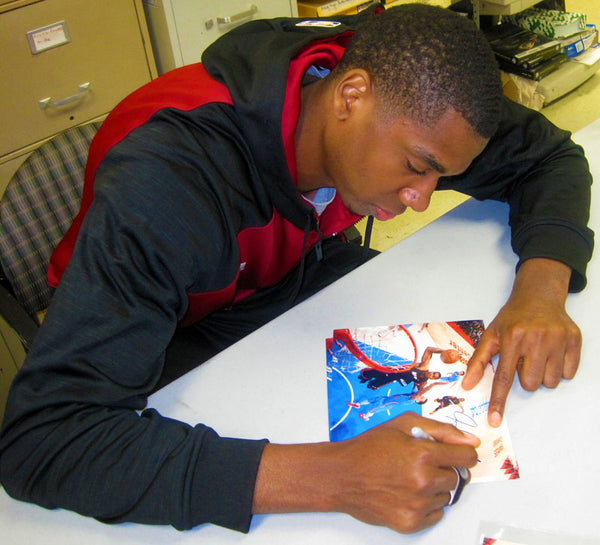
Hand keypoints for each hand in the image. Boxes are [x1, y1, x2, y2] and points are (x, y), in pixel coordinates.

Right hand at [253, 412, 478, 533]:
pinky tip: (407, 493)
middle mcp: (423, 481)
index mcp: (423, 453)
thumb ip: (441, 430)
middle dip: (443, 468)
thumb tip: (471, 441)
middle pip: (456, 477)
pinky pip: (436, 514)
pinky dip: (426, 505)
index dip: (462, 453)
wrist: (342, 475)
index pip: (467, 457)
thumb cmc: (369, 447)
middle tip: (420, 463)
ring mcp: (417, 505)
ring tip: (410, 477)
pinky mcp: (410, 523)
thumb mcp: (403, 424)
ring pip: (446, 496)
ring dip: (434, 487)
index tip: (455, 453)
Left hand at [462, 258, 580, 426]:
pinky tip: (552, 352)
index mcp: (512, 338)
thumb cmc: (513, 318)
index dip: (499, 401)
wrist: (538, 296)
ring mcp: (557, 339)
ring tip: (537, 355)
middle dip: (525, 377)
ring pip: (550, 382)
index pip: (503, 377)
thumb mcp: (491, 335)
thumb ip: (478, 360)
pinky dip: (559, 369)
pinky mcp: (574, 340)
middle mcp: (535, 339)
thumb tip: (467, 385)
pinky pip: (568, 373)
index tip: (495, 420)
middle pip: (530, 384)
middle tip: (524, 360)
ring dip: (542, 374)